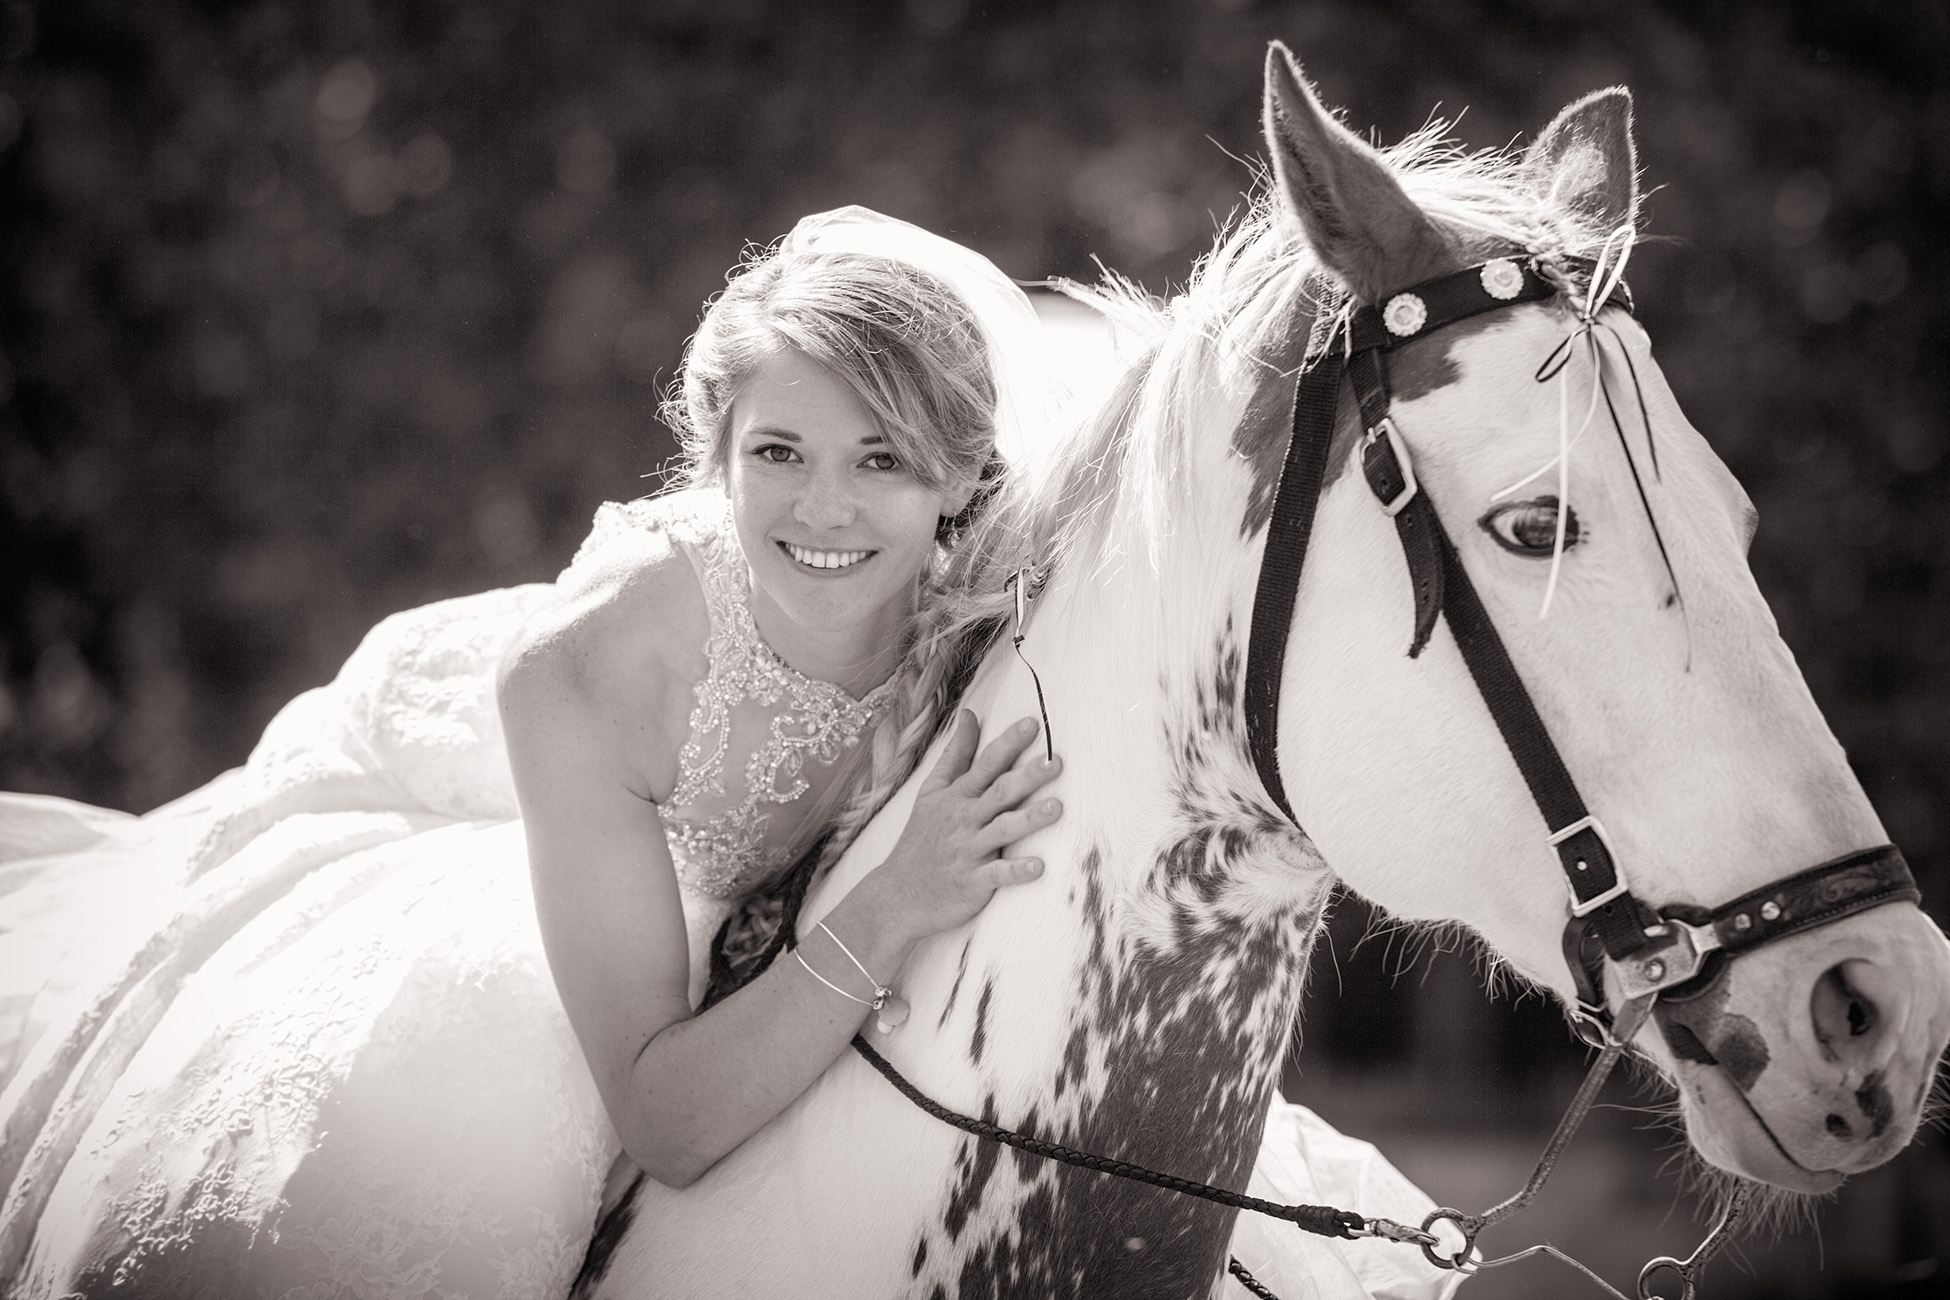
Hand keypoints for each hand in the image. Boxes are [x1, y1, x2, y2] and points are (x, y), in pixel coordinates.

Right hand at [864, 711, 1062, 944]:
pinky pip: (996, 875)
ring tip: (1057, 807)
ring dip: (1029, 819)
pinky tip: (1039, 867)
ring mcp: (968, 851)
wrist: (897, 894)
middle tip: (1057, 762)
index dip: (1008, 743)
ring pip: (1002, 830)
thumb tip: (970, 713)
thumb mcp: (932, 791)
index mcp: (958, 796)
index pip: (986, 764)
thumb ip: (956, 754)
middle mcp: (965, 819)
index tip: (1032, 724)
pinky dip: (1016, 871)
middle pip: (999, 792)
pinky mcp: (972, 882)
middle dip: (1028, 776)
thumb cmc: (921, 839)